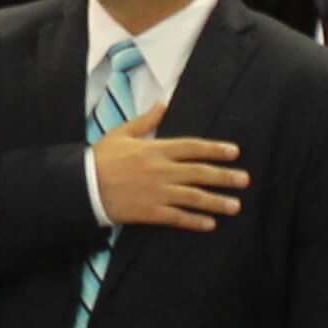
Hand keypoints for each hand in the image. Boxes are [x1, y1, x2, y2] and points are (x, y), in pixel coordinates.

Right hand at [89, 108, 246, 229]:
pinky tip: (210, 224)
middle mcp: (161, 171)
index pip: (193, 147)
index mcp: (155, 149)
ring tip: (235, 205)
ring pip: (193, 197)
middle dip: (225, 177)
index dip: (215, 149)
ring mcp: (157, 193)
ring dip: (216, 202)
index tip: (234, 152)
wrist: (82, 186)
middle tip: (244, 180)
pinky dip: (195, 221)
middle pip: (200, 173)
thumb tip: (163, 103)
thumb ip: (146, 120)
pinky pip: (177, 217)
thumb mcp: (122, 133)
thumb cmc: (101, 157)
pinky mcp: (150, 212)